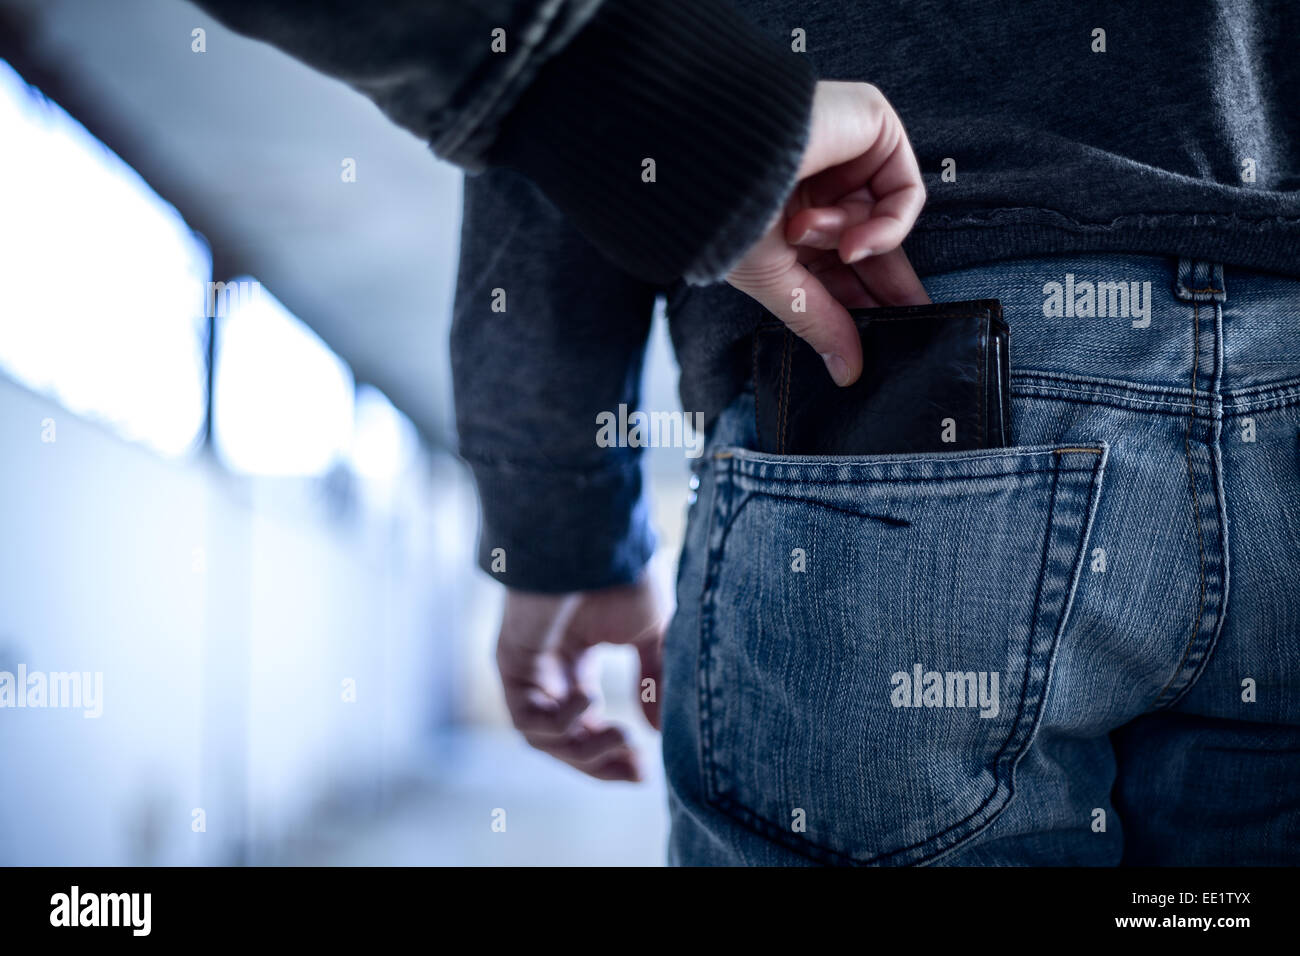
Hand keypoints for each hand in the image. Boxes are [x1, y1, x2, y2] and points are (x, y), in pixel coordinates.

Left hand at [495, 575, 664, 781]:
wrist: (595, 537)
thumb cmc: (623, 573)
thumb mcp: (651, 634)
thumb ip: (654, 681)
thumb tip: (658, 730)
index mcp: (578, 658)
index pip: (588, 722)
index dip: (613, 753)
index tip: (645, 772)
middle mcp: (548, 666)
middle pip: (564, 739)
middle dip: (599, 761)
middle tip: (636, 770)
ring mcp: (527, 665)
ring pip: (544, 736)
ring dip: (583, 748)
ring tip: (621, 738)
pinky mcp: (510, 660)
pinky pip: (526, 716)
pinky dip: (559, 721)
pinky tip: (589, 702)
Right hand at [726, 80, 929, 386]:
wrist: (722, 153)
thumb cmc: (727, 212)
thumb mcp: (775, 281)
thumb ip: (820, 321)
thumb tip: (848, 374)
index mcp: (788, 217)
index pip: (842, 265)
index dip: (866, 302)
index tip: (891, 340)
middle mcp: (820, 184)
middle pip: (877, 244)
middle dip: (886, 285)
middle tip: (908, 324)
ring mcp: (848, 155)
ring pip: (884, 220)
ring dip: (854, 245)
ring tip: (806, 235)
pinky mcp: (873, 126)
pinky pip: (905, 192)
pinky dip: (887, 224)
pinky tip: (852, 237)